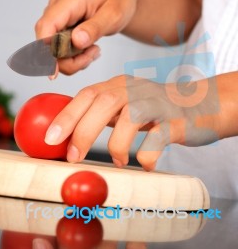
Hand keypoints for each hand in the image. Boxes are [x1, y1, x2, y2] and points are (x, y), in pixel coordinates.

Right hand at [35, 0, 140, 75]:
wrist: (118, 0)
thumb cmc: (116, 2)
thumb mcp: (113, 15)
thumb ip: (95, 28)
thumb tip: (76, 41)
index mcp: (68, 2)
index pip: (46, 27)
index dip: (46, 51)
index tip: (54, 72)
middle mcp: (56, 10)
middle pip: (46, 45)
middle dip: (67, 61)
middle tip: (90, 56)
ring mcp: (55, 21)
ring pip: (52, 53)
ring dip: (72, 61)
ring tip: (92, 51)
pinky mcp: (57, 32)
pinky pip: (58, 53)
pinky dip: (72, 59)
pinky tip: (87, 51)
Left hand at [44, 74, 221, 170]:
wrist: (198, 105)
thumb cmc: (151, 110)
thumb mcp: (121, 105)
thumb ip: (96, 114)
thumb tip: (63, 136)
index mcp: (116, 85)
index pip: (85, 94)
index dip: (66, 116)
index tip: (50, 139)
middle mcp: (134, 89)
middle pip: (103, 102)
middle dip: (83, 132)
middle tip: (73, 157)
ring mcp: (157, 103)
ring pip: (130, 118)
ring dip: (117, 145)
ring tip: (118, 160)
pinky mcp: (176, 121)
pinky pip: (159, 138)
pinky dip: (147, 156)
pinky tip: (145, 164)